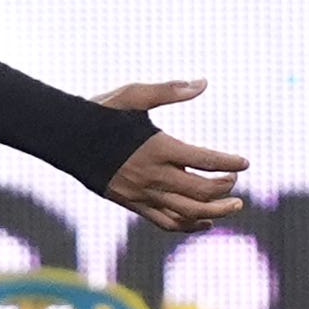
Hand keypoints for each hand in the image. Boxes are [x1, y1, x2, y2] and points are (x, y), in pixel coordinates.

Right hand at [96, 79, 249, 233]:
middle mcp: (151, 174)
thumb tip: (203, 83)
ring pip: (188, 212)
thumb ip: (169, 91)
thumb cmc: (98, 114)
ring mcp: (141, 193)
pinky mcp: (132, 204)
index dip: (230, 162)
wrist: (63, 139)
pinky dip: (189, 225)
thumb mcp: (132, 95)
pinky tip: (204, 221)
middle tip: (234, 179)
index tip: (244, 162)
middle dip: (226, 187)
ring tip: (234, 206)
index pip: (206, 160)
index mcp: (157, 147)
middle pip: (202, 190)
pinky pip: (166, 222)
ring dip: (216, 211)